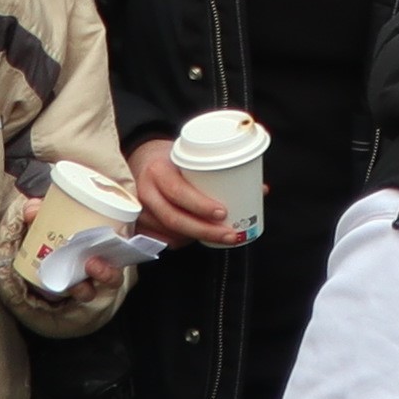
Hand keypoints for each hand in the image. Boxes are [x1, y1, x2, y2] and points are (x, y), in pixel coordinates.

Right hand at [128, 148, 243, 246]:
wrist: (140, 159)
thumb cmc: (171, 158)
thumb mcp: (189, 156)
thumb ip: (220, 171)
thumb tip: (260, 189)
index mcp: (158, 171)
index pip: (178, 191)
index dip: (200, 205)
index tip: (223, 212)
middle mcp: (145, 191)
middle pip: (174, 218)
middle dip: (205, 230)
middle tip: (230, 234)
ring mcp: (139, 210)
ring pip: (169, 231)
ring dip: (196, 237)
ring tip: (221, 236)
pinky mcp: (138, 222)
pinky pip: (161, 238)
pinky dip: (182, 241)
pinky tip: (198, 239)